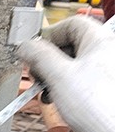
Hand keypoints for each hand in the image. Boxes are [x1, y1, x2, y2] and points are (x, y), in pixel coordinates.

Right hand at [17, 16, 114, 131]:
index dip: (49, 36)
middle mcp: (107, 53)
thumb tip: (24, 45)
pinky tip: (58, 101)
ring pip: (75, 65)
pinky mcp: (104, 91)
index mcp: (101, 41)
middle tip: (37, 75)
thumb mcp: (59, 76)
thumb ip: (39, 56)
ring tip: (46, 93)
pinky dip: (65, 88)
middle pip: (72, 44)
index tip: (32, 52)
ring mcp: (107, 73)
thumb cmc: (97, 107)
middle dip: (49, 59)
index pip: (72, 24)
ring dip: (54, 76)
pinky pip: (81, 82)